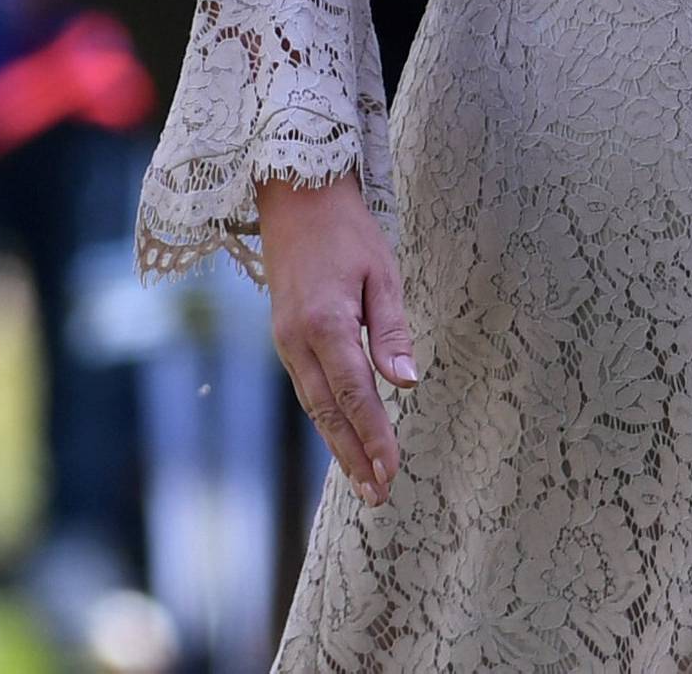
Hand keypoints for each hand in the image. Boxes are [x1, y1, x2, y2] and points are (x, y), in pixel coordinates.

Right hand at [258, 169, 416, 507]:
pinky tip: (343, 434)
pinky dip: (326, 416)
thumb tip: (407, 382)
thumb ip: (391, 330)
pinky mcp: (284, 336)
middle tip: (378, 495)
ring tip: (364, 479)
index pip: (355, 396)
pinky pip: (307, 386)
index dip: (374, 438)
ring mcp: (285, 340)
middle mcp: (298, 341)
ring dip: (339, 443)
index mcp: (326, 325)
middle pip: (329, 413)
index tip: (391, 472)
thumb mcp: (381, 271)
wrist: (295, 195)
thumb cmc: (346, 229)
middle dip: (354, 456)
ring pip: (314, 405)